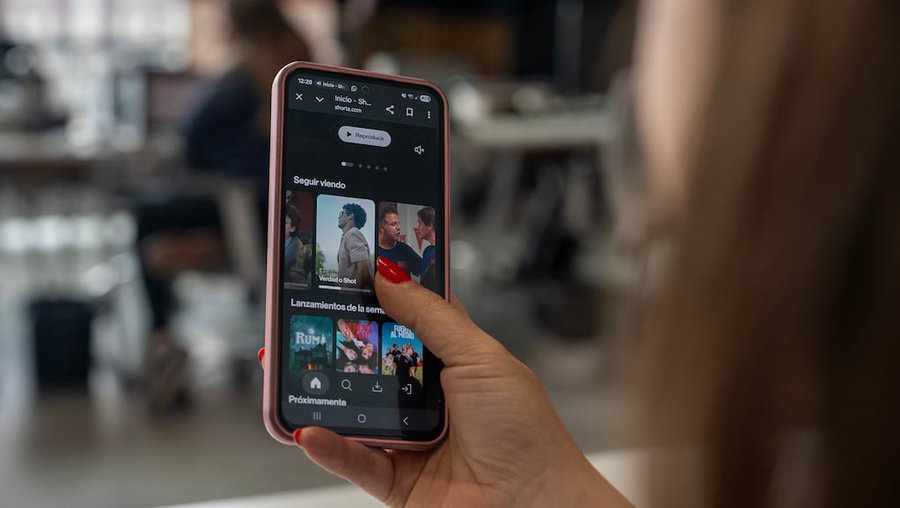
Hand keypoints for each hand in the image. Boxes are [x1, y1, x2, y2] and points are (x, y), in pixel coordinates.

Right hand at [260, 258, 630, 506]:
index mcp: (454, 361)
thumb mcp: (478, 358)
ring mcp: (410, 437)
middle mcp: (428, 396)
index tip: (345, 271)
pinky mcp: (396, 479)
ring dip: (321, 391)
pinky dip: (330, 447)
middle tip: (298, 318)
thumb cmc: (523, 431)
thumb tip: (389, 276)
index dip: (379, 295)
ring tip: (286, 369)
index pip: (408, 319)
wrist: (536, 507)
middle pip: (371, 361)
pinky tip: (308, 429)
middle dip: (336, 341)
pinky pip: (354, 460)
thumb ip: (431, 316)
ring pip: (354, 409)